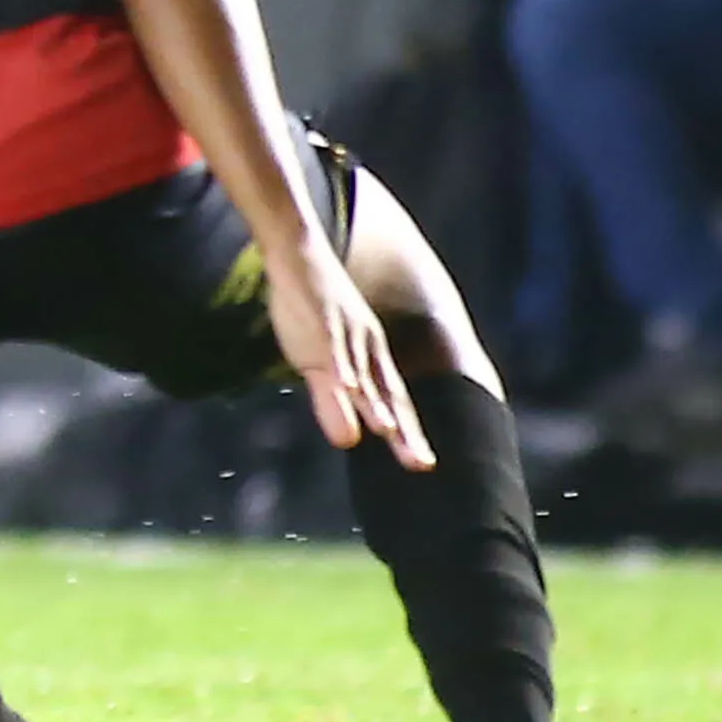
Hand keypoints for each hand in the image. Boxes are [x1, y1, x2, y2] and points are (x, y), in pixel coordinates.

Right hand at [266, 237, 428, 467]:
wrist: (299, 256)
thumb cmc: (310, 311)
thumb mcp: (317, 364)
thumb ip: (331, 402)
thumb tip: (350, 442)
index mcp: (371, 358)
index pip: (395, 402)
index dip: (408, 433)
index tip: (422, 465)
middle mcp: (368, 347)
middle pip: (389, 393)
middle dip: (404, 429)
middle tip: (420, 463)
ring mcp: (348, 332)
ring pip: (365, 373)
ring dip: (376, 402)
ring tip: (388, 433)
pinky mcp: (325, 317)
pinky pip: (336, 346)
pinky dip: (344, 368)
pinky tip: (350, 388)